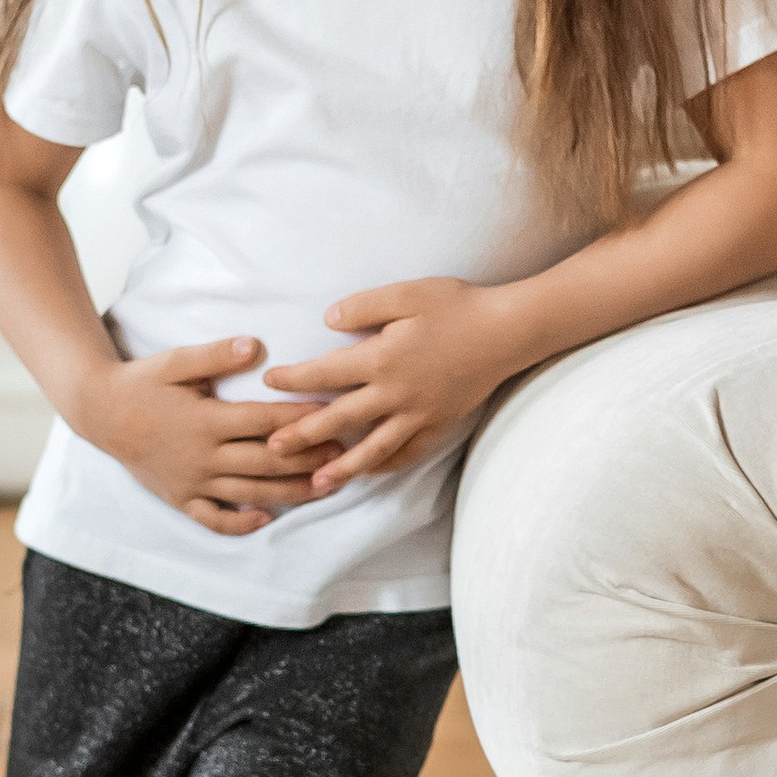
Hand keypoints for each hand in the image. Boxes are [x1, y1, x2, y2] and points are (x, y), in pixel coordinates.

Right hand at [80, 338, 321, 537]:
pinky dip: (241, 523)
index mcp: (206, 420)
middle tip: (343, 455)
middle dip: (308, 459)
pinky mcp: (180, 498)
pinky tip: (267, 518)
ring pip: (250, 494)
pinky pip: (214, 520)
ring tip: (325, 487)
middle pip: (267, 462)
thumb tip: (256, 345)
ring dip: (291, 493)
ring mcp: (192, 482)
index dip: (300, 418)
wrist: (100, 414)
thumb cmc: (142, 383)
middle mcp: (203, 456)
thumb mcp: (175, 362)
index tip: (331, 413)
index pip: (264, 422)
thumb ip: (216, 354)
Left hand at [260, 280, 530, 492]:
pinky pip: (408, 453)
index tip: (270, 383)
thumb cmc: (456, 306)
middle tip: (270, 450)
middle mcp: (395, 394)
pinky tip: (369, 472)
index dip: (293, 379)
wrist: (507, 332)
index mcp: (381, 359)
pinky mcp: (439, 424)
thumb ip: (363, 307)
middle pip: (339, 420)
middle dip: (302, 435)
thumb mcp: (406, 293)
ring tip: (316, 483)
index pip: (325, 374)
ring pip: (372, 449)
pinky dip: (386, 465)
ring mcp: (418, 415)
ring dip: (341, 466)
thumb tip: (327, 321)